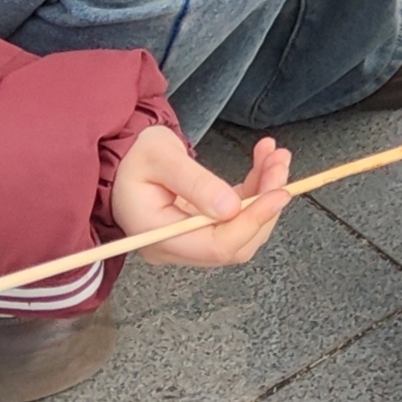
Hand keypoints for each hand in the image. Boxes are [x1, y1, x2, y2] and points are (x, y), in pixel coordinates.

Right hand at [108, 121, 294, 267]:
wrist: (121, 156)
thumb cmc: (133, 155)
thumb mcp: (161, 158)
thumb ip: (195, 183)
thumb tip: (231, 208)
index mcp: (157, 236)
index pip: (215, 247)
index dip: (252, 223)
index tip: (279, 193)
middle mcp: (174, 246)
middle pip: (235, 243)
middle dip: (265, 205)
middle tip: (280, 163)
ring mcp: (188, 239)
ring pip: (241, 229)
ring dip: (266, 193)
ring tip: (276, 156)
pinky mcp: (200, 225)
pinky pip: (237, 216)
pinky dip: (256, 190)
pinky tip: (264, 160)